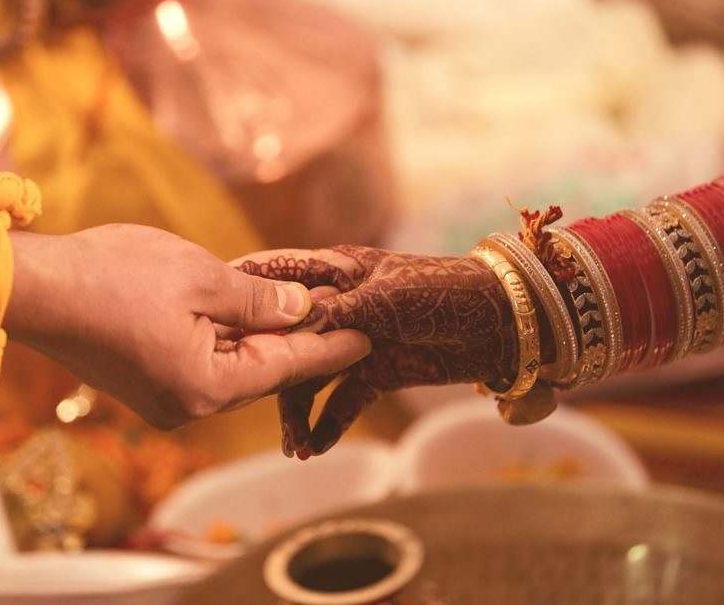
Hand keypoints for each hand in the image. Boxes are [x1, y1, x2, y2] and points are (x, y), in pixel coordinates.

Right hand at [0, 206, 371, 428]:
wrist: (32, 288)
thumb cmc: (113, 276)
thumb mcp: (200, 277)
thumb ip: (259, 299)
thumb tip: (300, 306)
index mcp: (208, 386)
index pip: (288, 367)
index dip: (330, 347)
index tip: (366, 337)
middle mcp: (189, 405)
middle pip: (262, 370)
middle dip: (298, 339)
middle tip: (338, 312)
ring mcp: (164, 398)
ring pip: (232, 365)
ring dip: (261, 335)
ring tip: (299, 305)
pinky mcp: (146, 383)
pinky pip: (203, 361)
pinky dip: (227, 337)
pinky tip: (245, 311)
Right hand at [235, 246, 517, 457]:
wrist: (502, 320)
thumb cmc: (442, 291)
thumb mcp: (382, 296)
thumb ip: (332, 312)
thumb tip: (287, 328)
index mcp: (334, 275)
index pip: (283, 299)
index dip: (253, 321)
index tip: (221, 348)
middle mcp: (338, 309)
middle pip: (291, 348)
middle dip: (279, 387)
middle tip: (270, 423)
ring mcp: (356, 343)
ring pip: (313, 381)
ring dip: (301, 414)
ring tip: (296, 450)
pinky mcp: (376, 372)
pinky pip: (343, 402)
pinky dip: (329, 425)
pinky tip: (315, 449)